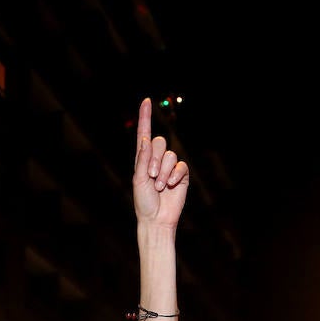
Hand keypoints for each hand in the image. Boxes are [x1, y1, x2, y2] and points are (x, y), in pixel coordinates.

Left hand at [131, 98, 188, 228]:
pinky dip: (174, 175)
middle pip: (159, 142)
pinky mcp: (181, 175)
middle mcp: (156, 159)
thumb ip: (142, 159)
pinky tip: (170, 185)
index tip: (146, 101)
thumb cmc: (143, 201)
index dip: (146, 117)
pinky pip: (180, 166)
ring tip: (159, 186)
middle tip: (151, 176)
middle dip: (154, 159)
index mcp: (142, 159)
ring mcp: (169, 167)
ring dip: (163, 171)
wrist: (156, 219)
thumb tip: (145, 138)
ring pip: (170, 155)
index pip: (144, 134)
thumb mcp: (138, 179)